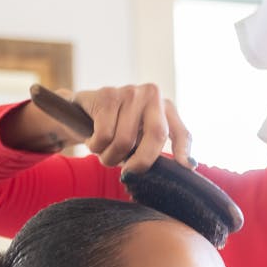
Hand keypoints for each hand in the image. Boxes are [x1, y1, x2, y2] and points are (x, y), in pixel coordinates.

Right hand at [0, 84, 193, 170]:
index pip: (181, 132)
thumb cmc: (115, 130)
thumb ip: (157, 150)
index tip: (186, 168)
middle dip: (141, 162)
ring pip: (124, 140)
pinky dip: (96, 145)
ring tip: (104, 152)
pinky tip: (93, 140)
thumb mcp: (139, 139)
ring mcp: (130, 92)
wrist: (79, 112)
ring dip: (109, 157)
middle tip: (128, 174)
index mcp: (165, 107)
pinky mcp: (107, 94)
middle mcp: (152, 94)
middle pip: (156, 135)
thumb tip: (185, 167)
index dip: (184, 150)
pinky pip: (104, 135)